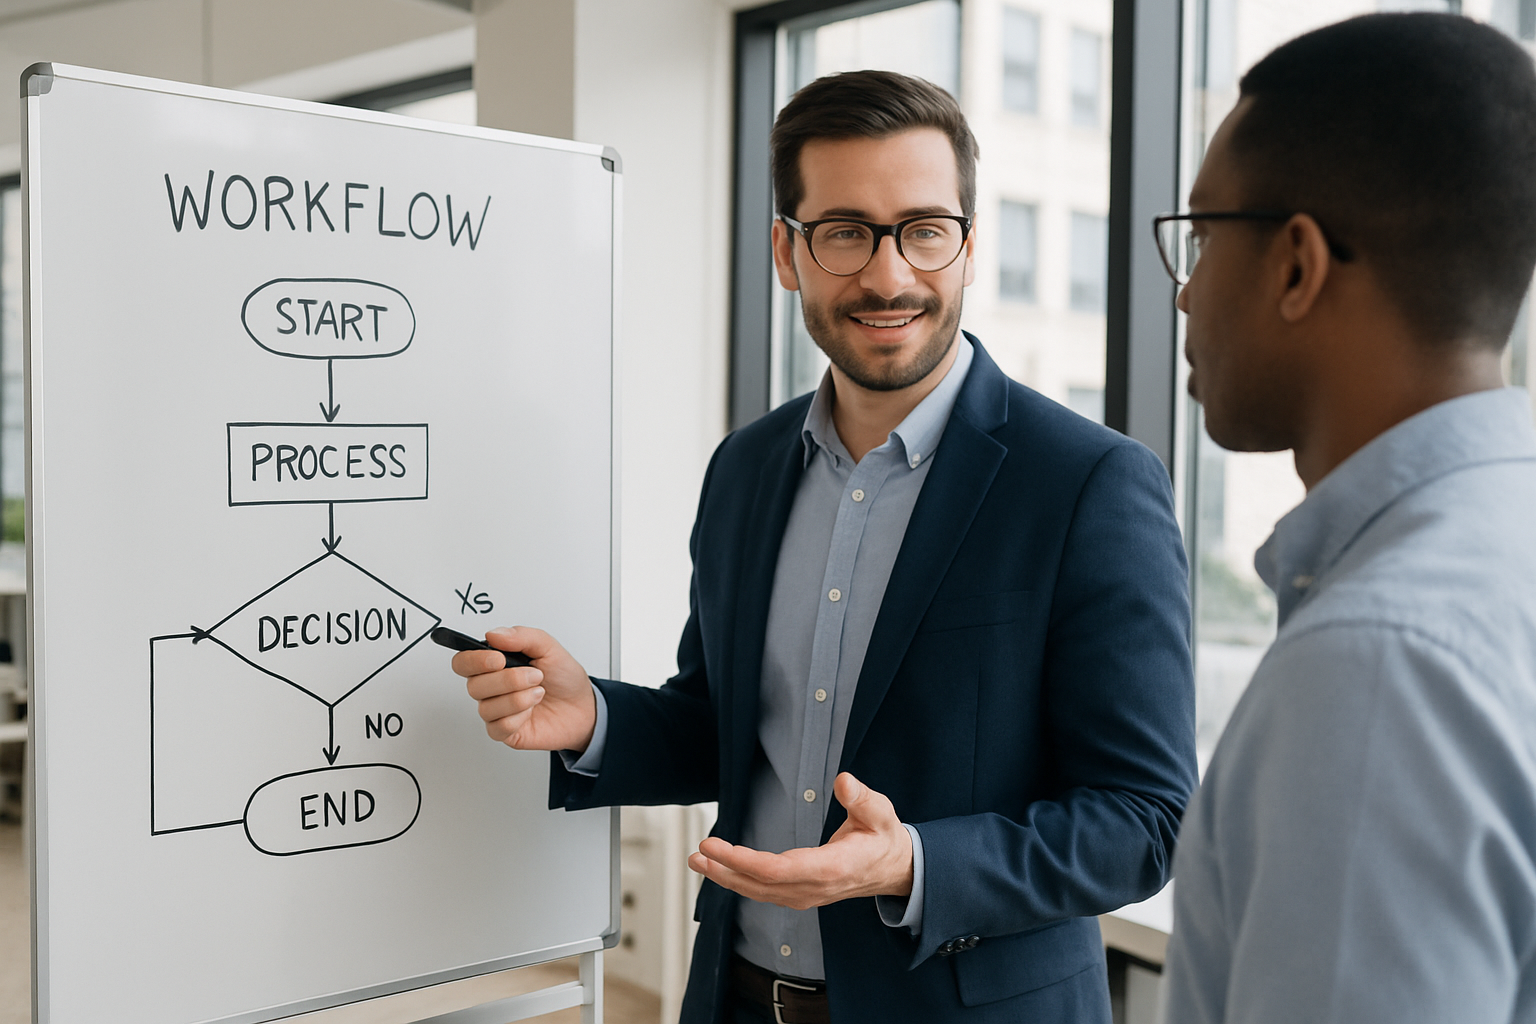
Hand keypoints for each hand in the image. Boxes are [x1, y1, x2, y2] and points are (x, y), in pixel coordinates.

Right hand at [450, 626, 596, 751]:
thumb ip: (521, 636)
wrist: (583, 706)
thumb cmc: (563, 677)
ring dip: (518, 699)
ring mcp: (496, 710)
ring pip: (486, 707)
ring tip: (538, 693)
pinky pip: (498, 727)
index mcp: (494, 664)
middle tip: (535, 676)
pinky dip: (519, 717)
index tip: (498, 659)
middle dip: (508, 680)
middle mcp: (491, 688)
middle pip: (473, 686)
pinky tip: (531, 711)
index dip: (474, 661)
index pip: (463, 662)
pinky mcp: (504, 732)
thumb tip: (494, 634)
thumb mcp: (548, 647)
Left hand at [687, 773, 913, 909]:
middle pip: (761, 884)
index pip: (779, 870)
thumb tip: (844, 781)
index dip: (744, 860)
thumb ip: (862, 798)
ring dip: (726, 877)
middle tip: (698, 852)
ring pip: (759, 892)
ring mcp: (807, 895)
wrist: (893, 869)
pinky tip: (721, 870)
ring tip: (698, 860)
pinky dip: (740, 881)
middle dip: (726, 868)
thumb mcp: (880, 813)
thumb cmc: (884, 838)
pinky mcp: (800, 894)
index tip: (716, 846)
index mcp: (832, 868)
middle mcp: (815, 887)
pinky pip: (765, 892)